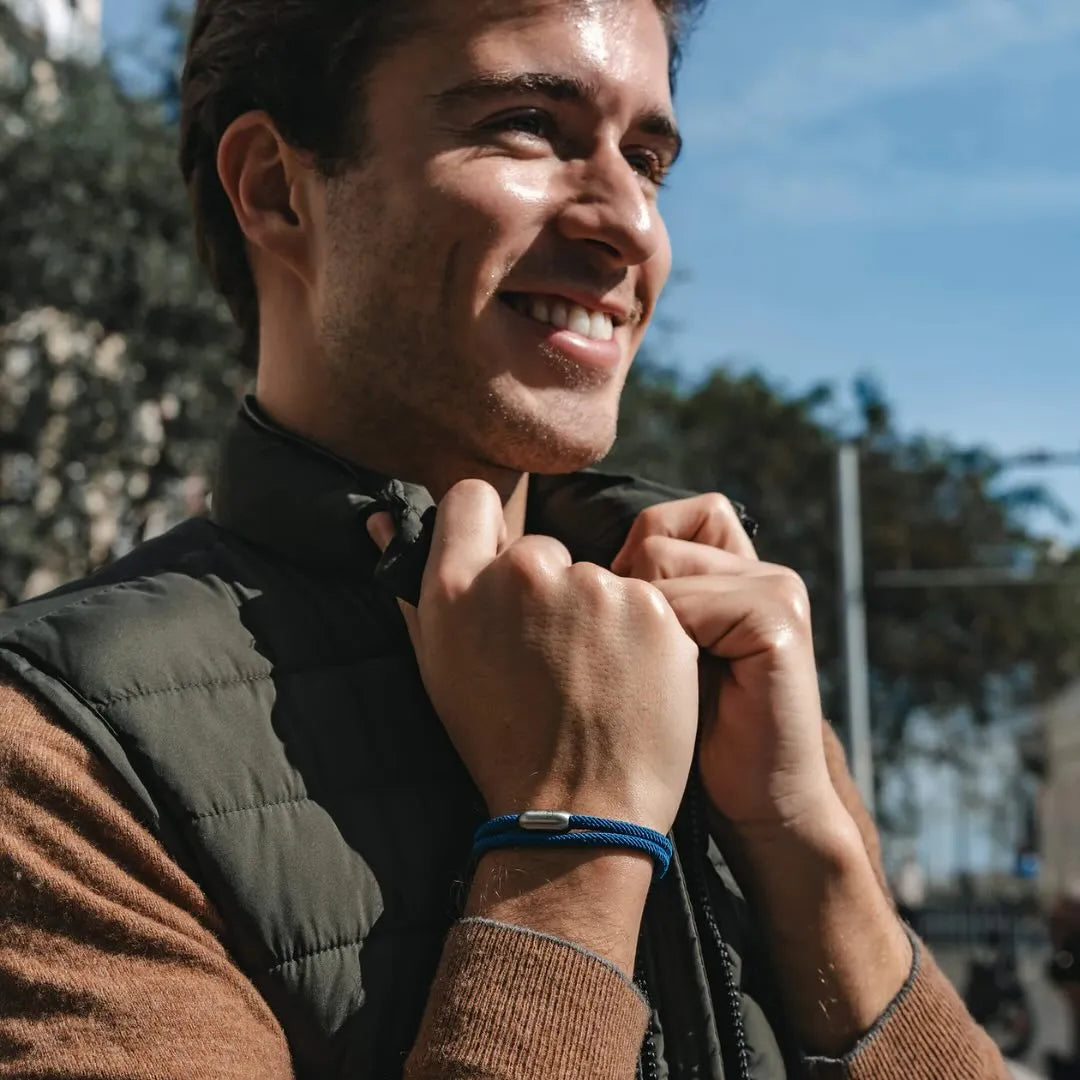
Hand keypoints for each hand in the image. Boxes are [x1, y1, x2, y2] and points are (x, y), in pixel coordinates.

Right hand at [368, 480, 699, 835]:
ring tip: (593, 680)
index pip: (471, 498)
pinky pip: (645, 602)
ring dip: (597, 616)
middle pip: (541, 548)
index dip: (485, 530)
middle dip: (548, 593)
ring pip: (596, 579)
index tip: (500, 572)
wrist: (577, 813)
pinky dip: (641, 636)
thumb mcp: (438, 665)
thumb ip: (413, 586)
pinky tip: (630, 682)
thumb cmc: (499, 744)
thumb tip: (380, 519)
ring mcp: (594, 587)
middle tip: (552, 659)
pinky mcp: (653, 608)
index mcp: (460, 584)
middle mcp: (525, 572)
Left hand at [612, 494, 837, 834]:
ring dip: (642, 625)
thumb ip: (640, 602)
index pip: (663, 521)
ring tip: (660, 680)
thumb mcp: (659, 656)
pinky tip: (679, 689)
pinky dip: (664, 646)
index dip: (626, 569)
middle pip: (654, 538)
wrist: (753, 803)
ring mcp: (775, 587)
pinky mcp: (775, 616)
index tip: (622, 634)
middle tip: (639, 664)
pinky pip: (683, 604)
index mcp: (735, 571)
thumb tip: (570, 566)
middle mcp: (760, 569)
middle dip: (629, 597)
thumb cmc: (687, 735)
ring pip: (659, 565)